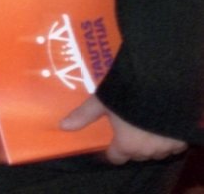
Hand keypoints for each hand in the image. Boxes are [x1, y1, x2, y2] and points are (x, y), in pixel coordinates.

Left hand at [60, 95, 186, 163]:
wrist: (163, 86)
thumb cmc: (127, 95)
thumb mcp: (101, 103)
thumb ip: (83, 115)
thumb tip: (62, 127)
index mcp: (127, 146)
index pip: (116, 158)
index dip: (111, 150)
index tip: (109, 140)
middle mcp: (148, 151)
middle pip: (136, 154)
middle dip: (131, 145)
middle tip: (126, 128)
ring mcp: (168, 146)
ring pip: (155, 151)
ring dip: (149, 142)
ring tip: (142, 124)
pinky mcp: (182, 138)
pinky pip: (172, 144)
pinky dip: (165, 137)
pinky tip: (159, 122)